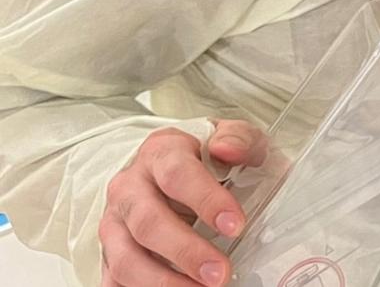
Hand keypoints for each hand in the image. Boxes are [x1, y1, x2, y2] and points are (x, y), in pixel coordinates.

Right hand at [99, 120, 267, 286]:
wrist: (175, 167)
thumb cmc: (208, 158)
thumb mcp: (234, 138)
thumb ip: (239, 139)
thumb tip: (227, 148)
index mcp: (161, 153)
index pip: (177, 174)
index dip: (206, 200)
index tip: (235, 224)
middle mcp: (130, 187)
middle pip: (148, 222)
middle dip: (185, 251)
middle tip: (220, 272)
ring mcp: (115, 222)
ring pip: (126, 257)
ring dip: (163, 281)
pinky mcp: (110, 252)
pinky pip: (114, 279)